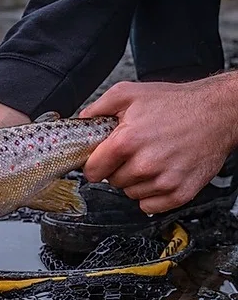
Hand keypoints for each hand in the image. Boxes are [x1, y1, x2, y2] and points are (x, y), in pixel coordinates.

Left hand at [80, 78, 237, 213]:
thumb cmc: (175, 103)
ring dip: (135, 181)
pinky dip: (151, 195)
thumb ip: (98, 108)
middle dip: (117, 169)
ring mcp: (164, 181)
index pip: (92, 170)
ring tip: (150, 160)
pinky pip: (150, 206)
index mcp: (127, 141)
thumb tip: (82, 121)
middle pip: (112, 182)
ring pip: (130, 193)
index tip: (100, 161)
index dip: (94, 165)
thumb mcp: (129, 94)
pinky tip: (159, 175)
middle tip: (133, 153)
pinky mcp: (180, 193)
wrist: (217, 112)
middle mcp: (145, 164)